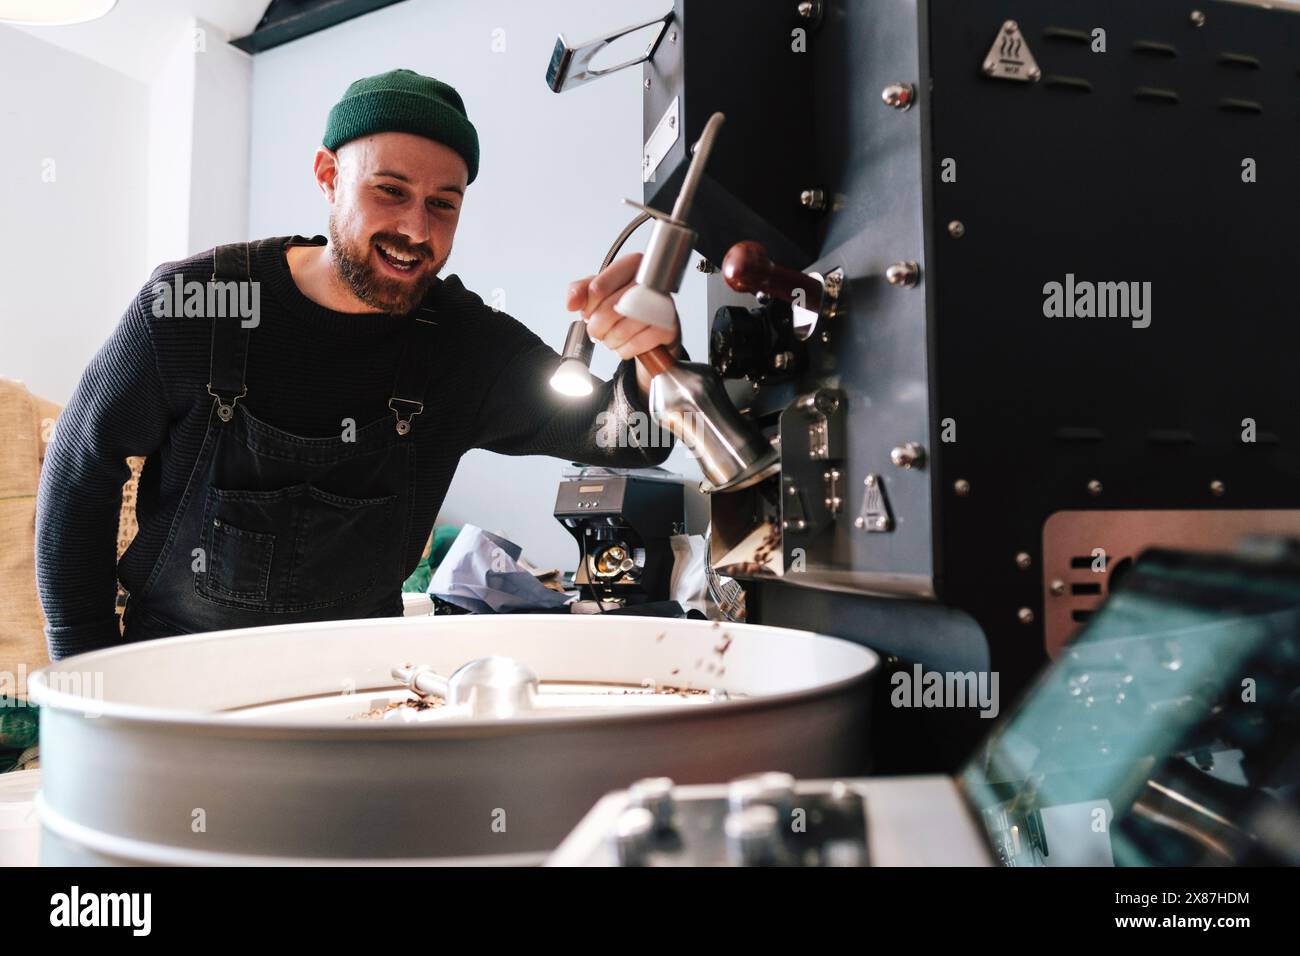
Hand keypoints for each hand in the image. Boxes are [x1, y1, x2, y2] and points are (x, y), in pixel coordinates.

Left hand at [565, 253, 680, 360]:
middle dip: (596, 327)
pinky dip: (625, 350)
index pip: (598, 287)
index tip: (588, 313)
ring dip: (610, 340)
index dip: (587, 307)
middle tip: (596, 331)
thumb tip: (572, 303)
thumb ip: (580, 290)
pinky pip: (637, 344)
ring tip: (610, 338)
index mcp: (632, 264)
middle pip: (609, 310)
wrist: (654, 324)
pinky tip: (625, 345)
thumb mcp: (600, 290)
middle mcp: (650, 281)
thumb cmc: (626, 303)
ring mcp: (661, 305)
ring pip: (622, 329)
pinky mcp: (667, 327)